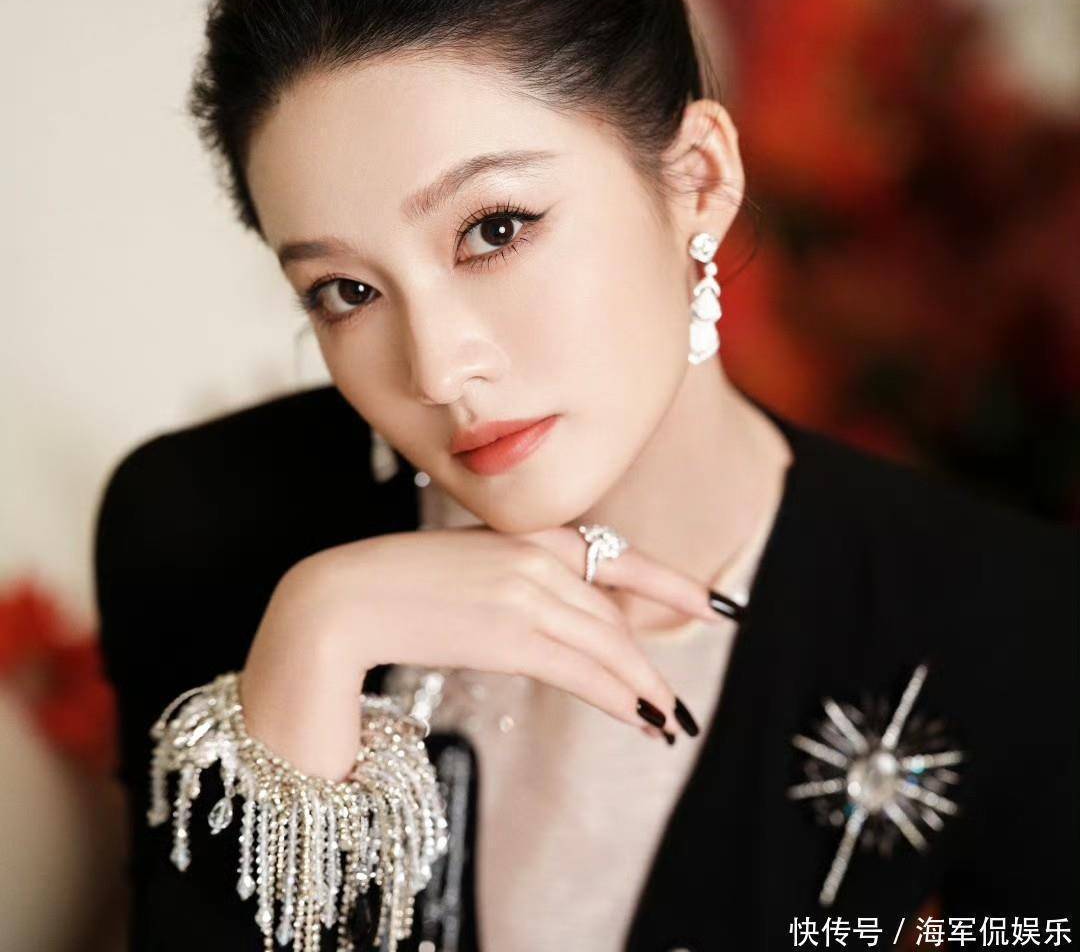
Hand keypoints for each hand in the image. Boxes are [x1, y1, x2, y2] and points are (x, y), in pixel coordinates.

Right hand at [241, 522, 718, 777]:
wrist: (345, 597)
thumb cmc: (401, 585)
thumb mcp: (473, 567)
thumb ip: (524, 583)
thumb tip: (567, 625)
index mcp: (529, 532)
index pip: (619, 558)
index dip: (671, 583)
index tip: (713, 603)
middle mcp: (538, 556)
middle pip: (616, 615)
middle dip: (653, 659)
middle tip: (680, 700)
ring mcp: (528, 592)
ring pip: (608, 645)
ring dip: (643, 688)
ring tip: (668, 721)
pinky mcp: (513, 634)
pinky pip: (584, 671)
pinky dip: (620, 697)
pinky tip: (642, 718)